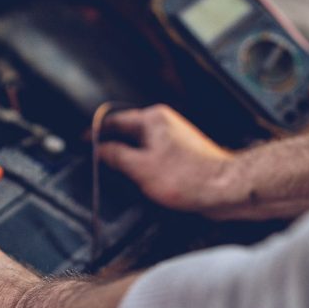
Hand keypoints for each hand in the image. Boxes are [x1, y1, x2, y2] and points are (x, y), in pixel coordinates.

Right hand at [98, 104, 236, 217]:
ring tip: (113, 170)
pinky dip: (141, 163)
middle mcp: (164, 123)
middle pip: (127, 131)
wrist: (224, 188)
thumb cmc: (189, 177)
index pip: (114, 120)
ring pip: (140, 143)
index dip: (95, 132)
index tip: (83, 141)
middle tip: (94, 159)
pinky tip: (137, 177)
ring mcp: (173, 137)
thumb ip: (116, 156)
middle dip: (110, 143)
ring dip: (126, 155)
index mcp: (152, 119)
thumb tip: (100, 151)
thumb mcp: (140, 168)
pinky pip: (152, 154)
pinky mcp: (181, 153)